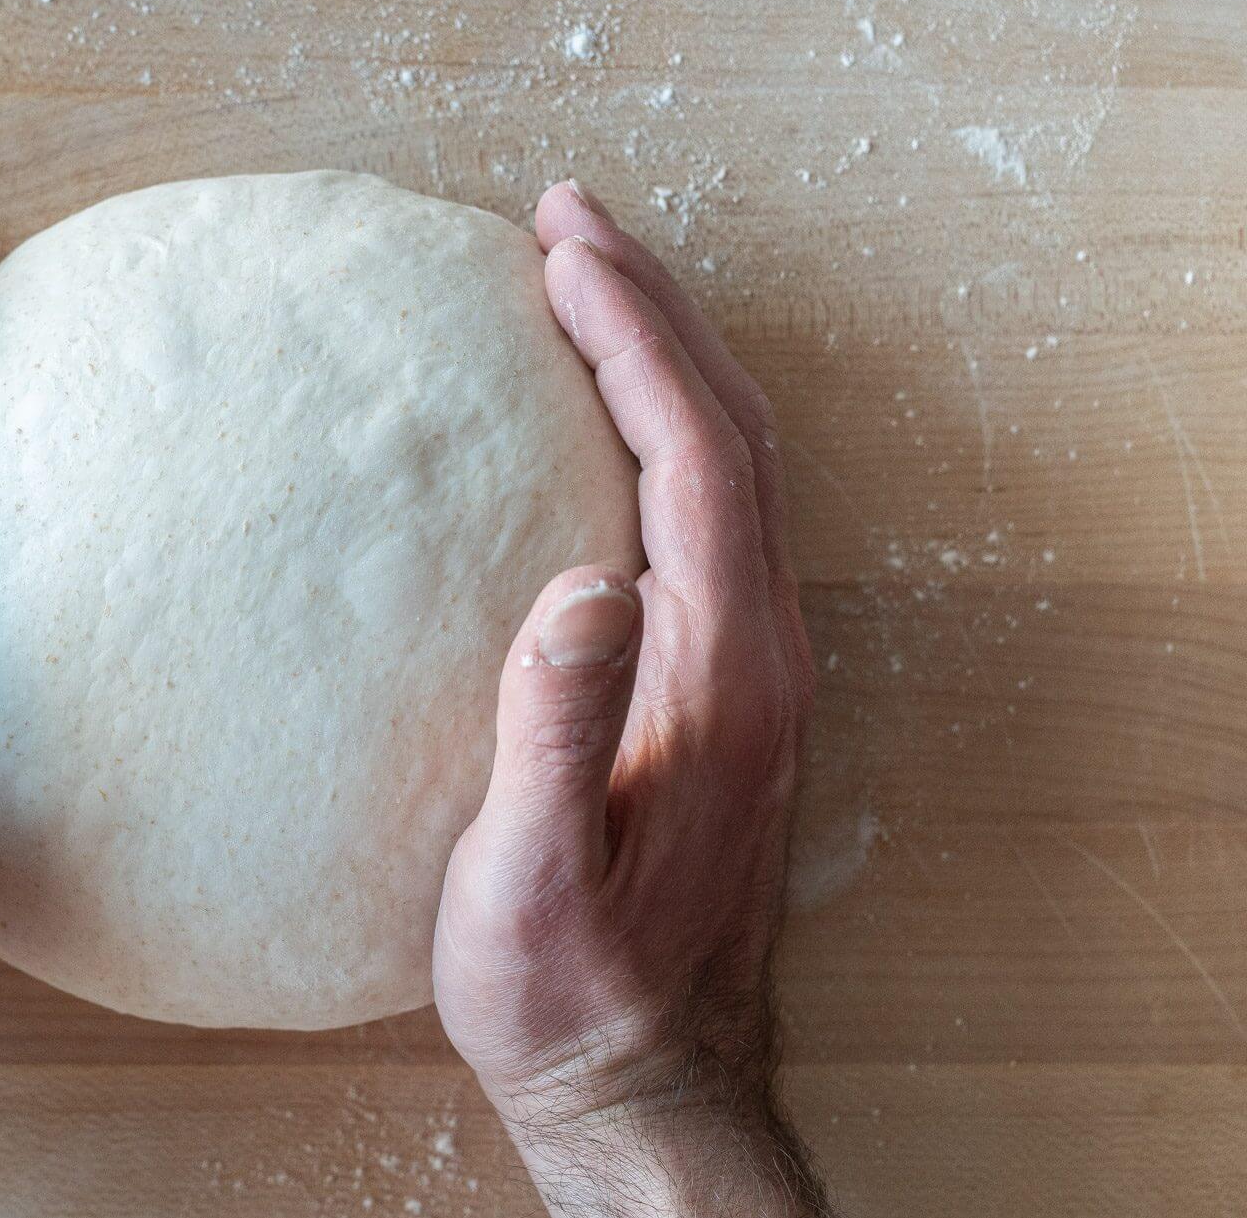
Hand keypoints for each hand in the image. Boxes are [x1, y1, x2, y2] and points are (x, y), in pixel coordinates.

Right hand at [433, 182, 824, 1215]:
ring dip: (664, 357)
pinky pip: (705, 513)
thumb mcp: (535, 880)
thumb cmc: (572, 989)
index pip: (694, 459)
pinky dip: (659, 427)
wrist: (642, 1073)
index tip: (562, 248)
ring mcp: (749, 666)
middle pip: (729, 433)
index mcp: (722, 674)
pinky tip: (599, 415)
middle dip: (654, 310)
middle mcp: (757, 652)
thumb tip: (577, 589)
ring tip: (585, 279)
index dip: (634, 340)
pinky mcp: (721, 685)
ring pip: (730, 466)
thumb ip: (560, 736)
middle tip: (567, 220)